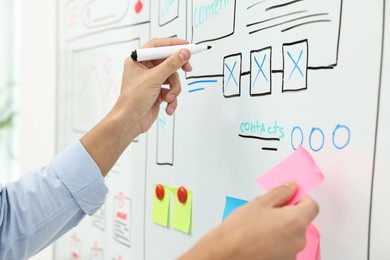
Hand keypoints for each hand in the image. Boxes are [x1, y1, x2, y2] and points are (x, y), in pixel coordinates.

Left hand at [81, 38, 191, 174]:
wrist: (130, 122)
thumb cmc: (134, 99)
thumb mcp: (154, 79)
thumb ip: (171, 64)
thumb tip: (184, 52)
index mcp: (138, 60)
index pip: (158, 46)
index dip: (173, 44)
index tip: (187, 46)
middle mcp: (144, 69)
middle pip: (168, 62)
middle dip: (177, 70)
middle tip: (188, 69)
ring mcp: (151, 81)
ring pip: (172, 79)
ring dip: (174, 89)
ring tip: (169, 98)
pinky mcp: (157, 93)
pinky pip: (171, 91)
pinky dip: (172, 99)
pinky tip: (168, 107)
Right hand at [180, 181, 318, 259]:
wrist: (226, 253)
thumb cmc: (240, 230)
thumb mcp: (260, 202)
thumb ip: (280, 192)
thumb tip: (291, 187)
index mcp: (296, 222)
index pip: (312, 205)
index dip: (300, 198)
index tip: (289, 196)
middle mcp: (299, 240)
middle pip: (300, 220)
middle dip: (287, 213)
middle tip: (267, 211)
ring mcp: (291, 253)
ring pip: (291, 234)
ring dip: (281, 228)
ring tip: (259, 226)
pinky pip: (284, 246)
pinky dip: (276, 241)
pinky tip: (259, 238)